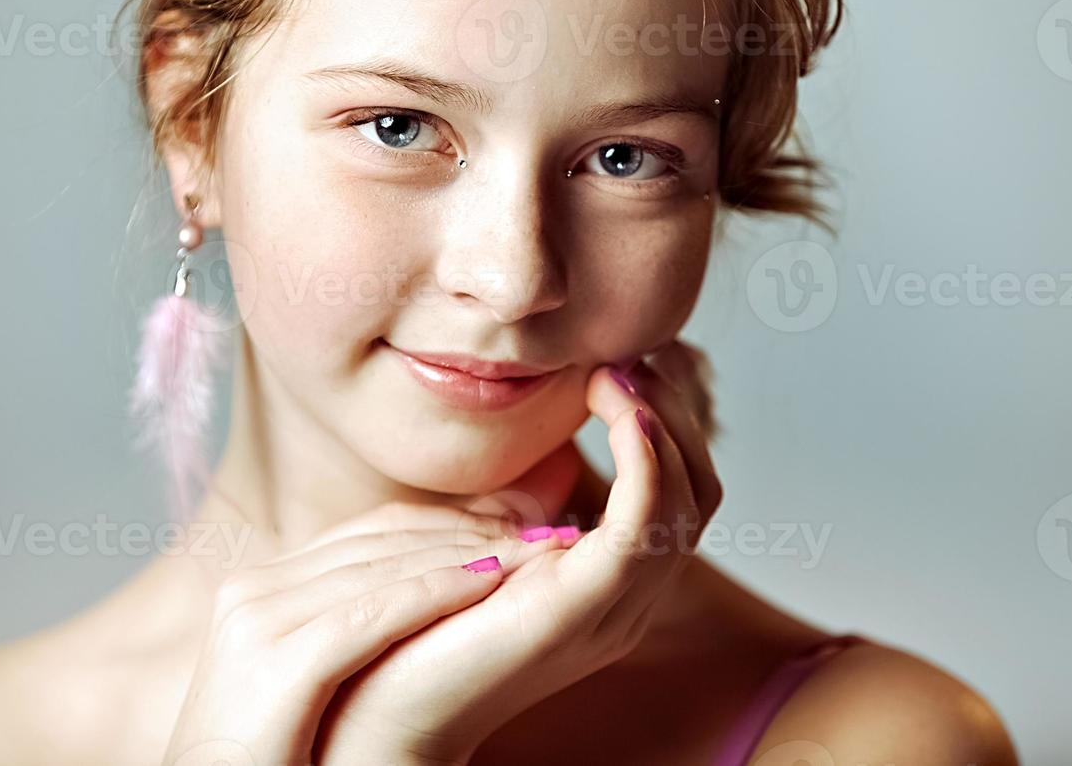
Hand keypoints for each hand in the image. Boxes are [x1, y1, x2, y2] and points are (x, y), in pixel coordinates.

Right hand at [158, 505, 568, 765]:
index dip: (450, 524)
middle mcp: (253, 590)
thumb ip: (352, 628)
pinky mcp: (276, 665)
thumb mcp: (309, 680)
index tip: (514, 525)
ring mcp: (258, 622)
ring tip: (532, 552)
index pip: (369, 532)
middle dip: (470, 533)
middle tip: (541, 532)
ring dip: (468, 554)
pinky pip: (371, 617)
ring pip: (383, 570)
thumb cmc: (274, 759)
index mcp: (260, 587)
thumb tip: (430, 594)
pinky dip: (435, 594)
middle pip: (380, 540)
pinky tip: (489, 583)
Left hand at [315, 338, 722, 764]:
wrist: (373, 715)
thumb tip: (537, 454)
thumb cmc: (408, 630)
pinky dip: (647, 458)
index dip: (660, 417)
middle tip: (630, 355)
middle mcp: (624, 597)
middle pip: (699, 487)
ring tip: (615, 373)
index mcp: (602, 583)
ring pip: (688, 498)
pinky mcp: (584, 604)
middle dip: (673, 409)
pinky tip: (619, 410)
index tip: (617, 361)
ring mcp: (612, 605)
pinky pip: (649, 523)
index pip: (677, 490)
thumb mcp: (472, 546)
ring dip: (661, 420)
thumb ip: (509, 506)